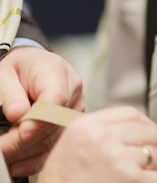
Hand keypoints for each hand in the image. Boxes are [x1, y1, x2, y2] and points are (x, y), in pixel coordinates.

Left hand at [0, 46, 83, 175]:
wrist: (32, 67)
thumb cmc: (19, 68)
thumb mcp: (5, 74)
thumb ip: (11, 93)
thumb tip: (18, 113)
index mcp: (57, 72)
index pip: (56, 99)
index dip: (40, 119)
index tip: (20, 133)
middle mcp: (72, 91)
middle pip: (55, 122)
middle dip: (25, 141)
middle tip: (2, 149)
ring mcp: (74, 109)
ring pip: (56, 137)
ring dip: (28, 152)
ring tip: (6, 155)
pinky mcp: (70, 124)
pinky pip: (57, 144)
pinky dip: (36, 158)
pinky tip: (19, 164)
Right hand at [38, 107, 156, 182]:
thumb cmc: (63, 182)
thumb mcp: (71, 147)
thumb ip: (99, 132)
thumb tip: (137, 129)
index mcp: (86, 127)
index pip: (131, 114)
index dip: (147, 125)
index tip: (153, 135)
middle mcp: (102, 138)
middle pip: (149, 132)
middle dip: (155, 146)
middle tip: (152, 160)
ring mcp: (118, 159)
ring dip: (156, 168)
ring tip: (141, 177)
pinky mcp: (131, 179)